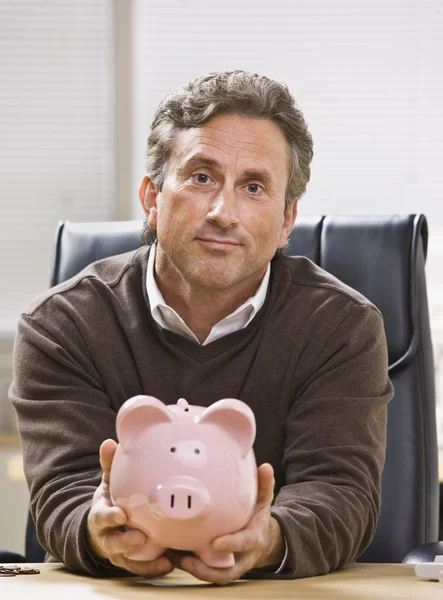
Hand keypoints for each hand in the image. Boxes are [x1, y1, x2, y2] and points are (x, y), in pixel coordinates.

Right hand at [86, 438, 173, 576]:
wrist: (104, 526)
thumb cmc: (112, 499)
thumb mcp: (108, 482)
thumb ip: (110, 464)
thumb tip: (109, 442)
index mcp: (101, 515)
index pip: (101, 517)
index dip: (109, 517)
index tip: (121, 515)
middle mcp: (107, 537)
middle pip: (113, 543)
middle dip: (125, 542)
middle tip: (140, 537)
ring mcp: (119, 552)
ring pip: (128, 560)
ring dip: (144, 560)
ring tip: (163, 557)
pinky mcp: (131, 561)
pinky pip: (141, 568)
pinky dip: (154, 568)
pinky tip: (169, 564)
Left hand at [167, 463, 284, 584]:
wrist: (263, 540)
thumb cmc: (258, 517)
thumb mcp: (263, 501)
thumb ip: (264, 485)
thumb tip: (266, 467)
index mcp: (253, 537)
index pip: (244, 542)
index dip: (231, 544)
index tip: (215, 543)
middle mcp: (243, 556)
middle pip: (228, 570)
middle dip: (207, 568)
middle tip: (185, 559)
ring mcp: (232, 565)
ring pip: (216, 576)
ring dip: (195, 571)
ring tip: (175, 559)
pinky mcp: (221, 568)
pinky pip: (208, 573)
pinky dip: (192, 568)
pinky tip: (175, 557)